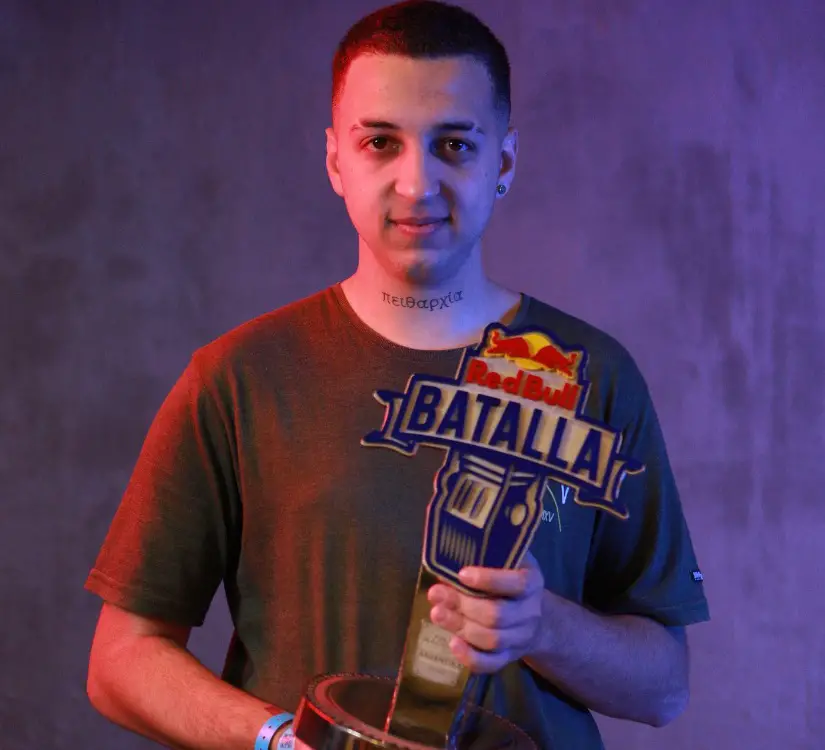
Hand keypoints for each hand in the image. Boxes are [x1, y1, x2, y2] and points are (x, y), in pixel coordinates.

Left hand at [427, 552, 544, 672]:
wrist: (536, 618)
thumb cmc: (512, 580)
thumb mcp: (509, 561)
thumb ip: (489, 555)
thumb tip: (451, 552)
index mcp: (532, 583)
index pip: (516, 583)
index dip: (489, 580)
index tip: (462, 574)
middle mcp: (530, 613)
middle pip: (498, 615)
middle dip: (463, 605)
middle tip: (436, 594)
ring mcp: (520, 638)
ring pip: (492, 639)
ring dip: (461, 627)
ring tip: (436, 613)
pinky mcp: (509, 657)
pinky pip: (491, 664)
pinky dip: (471, 657)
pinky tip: (452, 643)